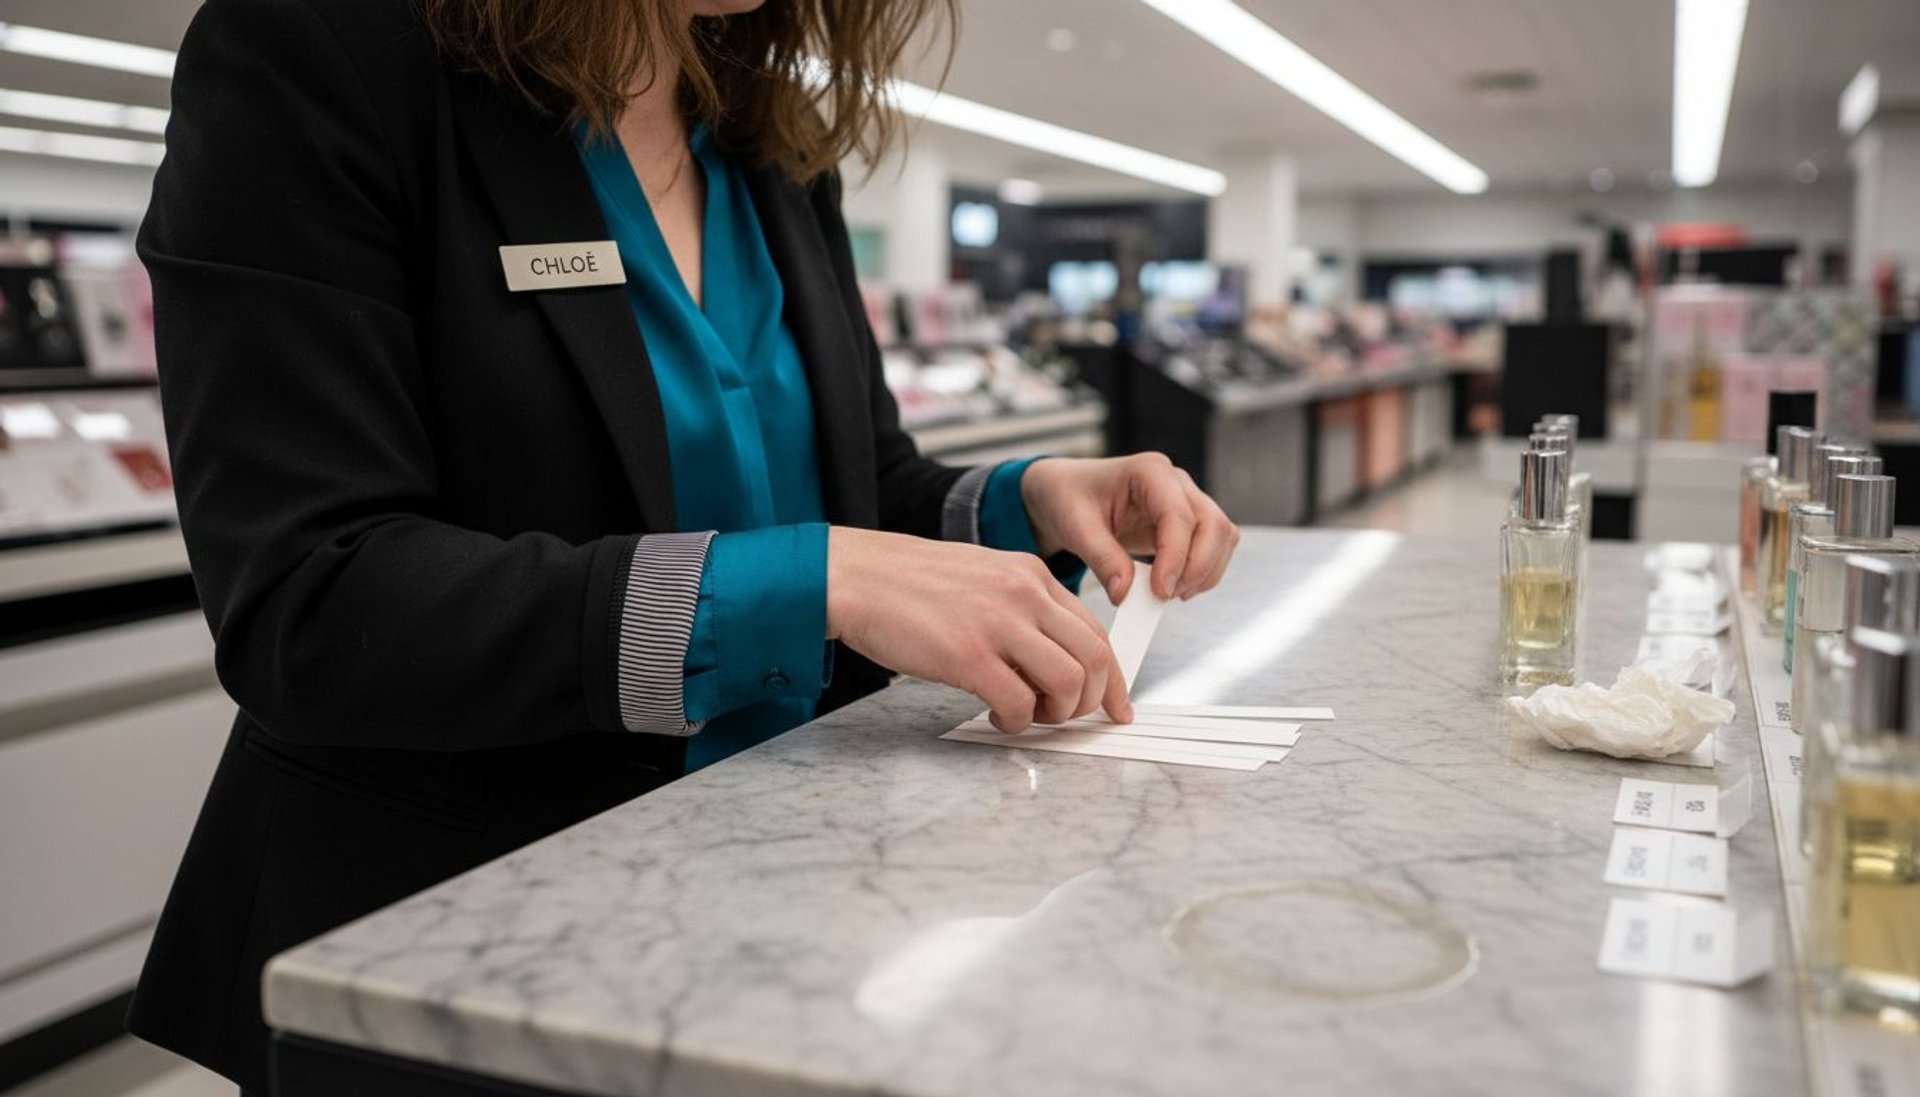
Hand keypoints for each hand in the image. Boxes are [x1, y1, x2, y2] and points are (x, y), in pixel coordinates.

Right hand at [827, 528, 1132, 732]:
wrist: (855, 576)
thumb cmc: (907, 584)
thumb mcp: (982, 578)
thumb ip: (1021, 609)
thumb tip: (1051, 658)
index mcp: (1031, 574)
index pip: (1096, 631)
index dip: (1111, 678)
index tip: (1112, 705)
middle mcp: (1023, 594)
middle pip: (1094, 659)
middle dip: (1088, 702)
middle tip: (1063, 717)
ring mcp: (998, 623)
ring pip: (1068, 683)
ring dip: (1056, 714)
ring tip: (1028, 715)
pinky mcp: (968, 655)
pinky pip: (1019, 702)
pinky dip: (1017, 721)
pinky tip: (996, 715)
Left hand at [1019, 453, 1239, 604]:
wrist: (1068, 493)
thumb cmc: (1070, 499)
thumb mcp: (1075, 528)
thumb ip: (1102, 559)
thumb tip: (1125, 595)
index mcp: (1149, 471)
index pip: (1179, 515)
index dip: (1176, 557)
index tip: (1160, 592)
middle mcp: (1175, 482)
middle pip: (1214, 525)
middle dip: (1198, 567)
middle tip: (1165, 596)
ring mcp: (1186, 500)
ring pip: (1222, 536)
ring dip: (1204, 572)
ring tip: (1168, 594)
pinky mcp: (1188, 522)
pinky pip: (1213, 547)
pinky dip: (1202, 571)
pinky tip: (1173, 586)